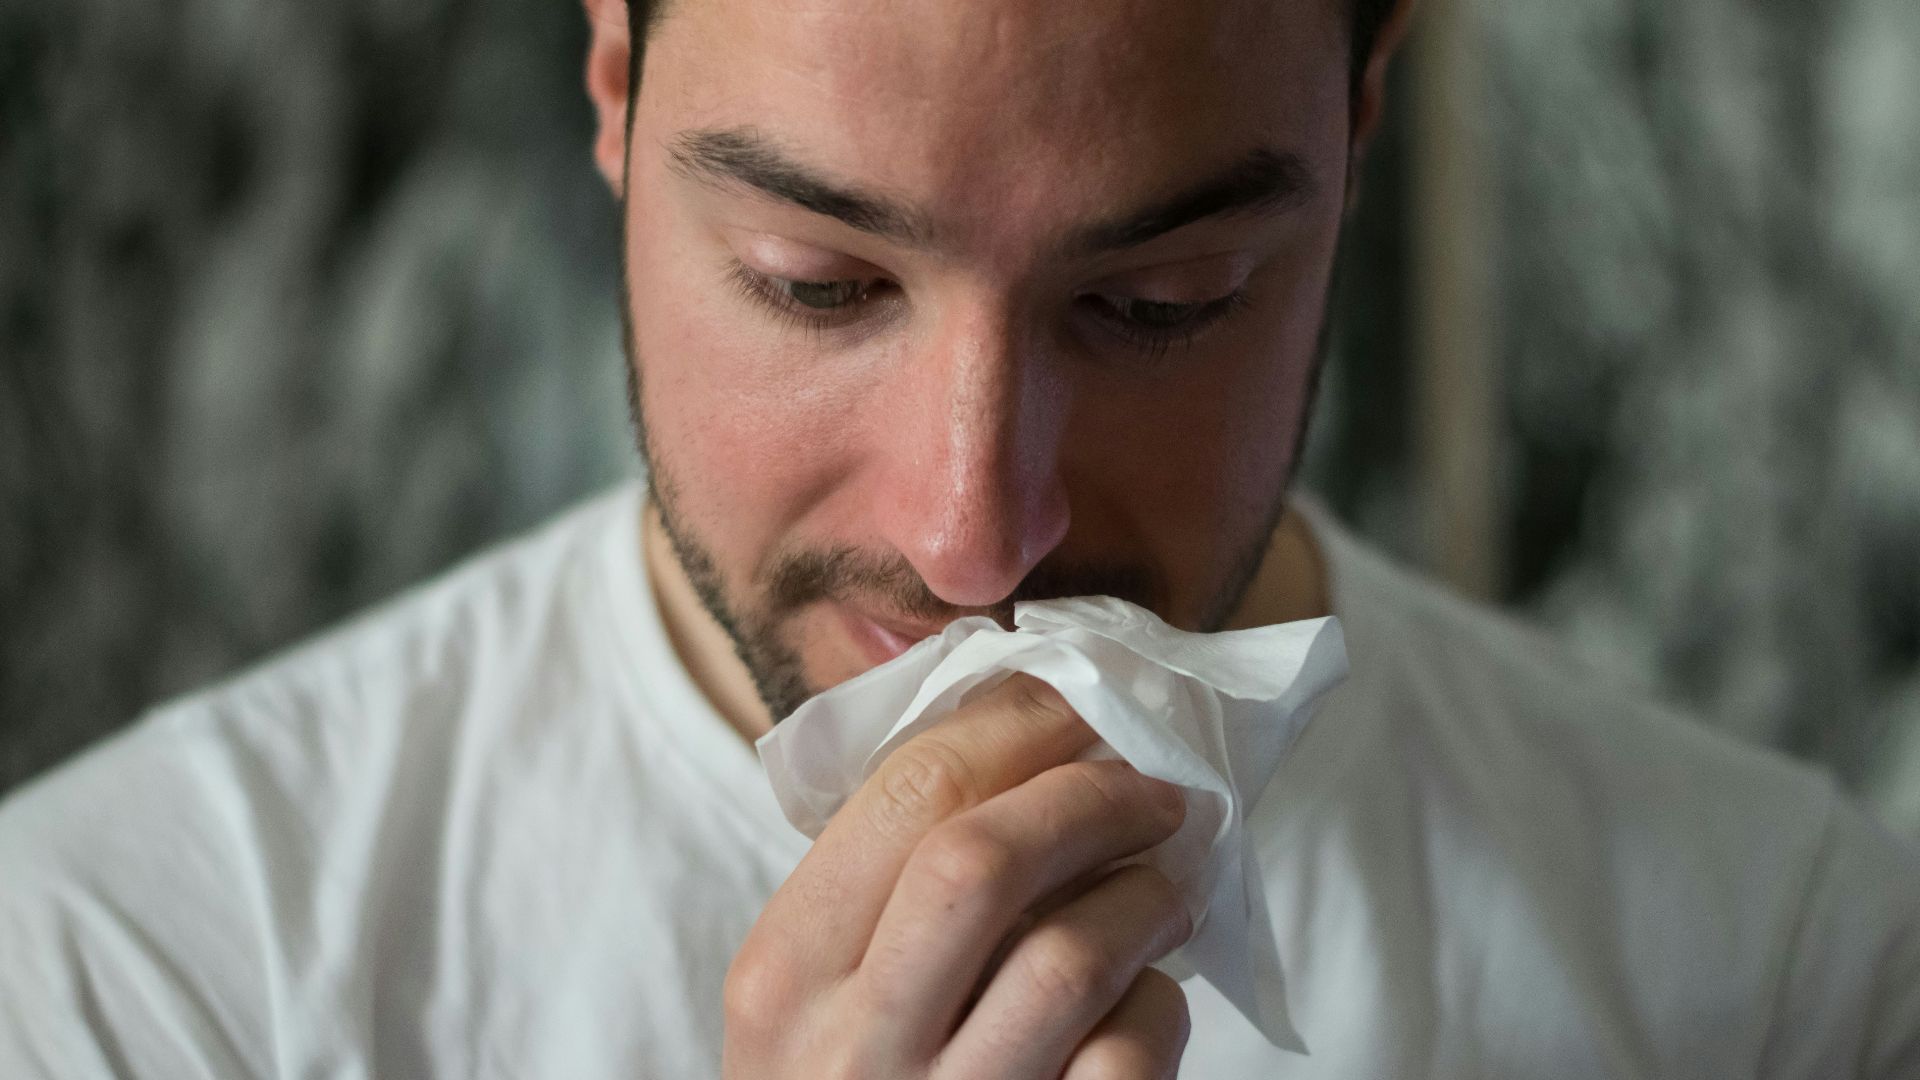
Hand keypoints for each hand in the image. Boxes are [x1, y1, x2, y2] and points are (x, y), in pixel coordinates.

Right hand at [723, 674, 1193, 1078]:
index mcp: (785, 972)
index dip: (1018, 724)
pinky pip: (1127, 1055)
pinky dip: (1157, 1008)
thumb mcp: (816, 997)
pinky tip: (1148, 997)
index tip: (1082, 702)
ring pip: (1072, 955)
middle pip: (983, 858)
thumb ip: (884, 884)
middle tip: (1155, 785)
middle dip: (1090, 796)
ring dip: (1148, 894)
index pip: (907, 791)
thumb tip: (1028, 733)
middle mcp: (848, 1045)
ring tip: (1174, 879)